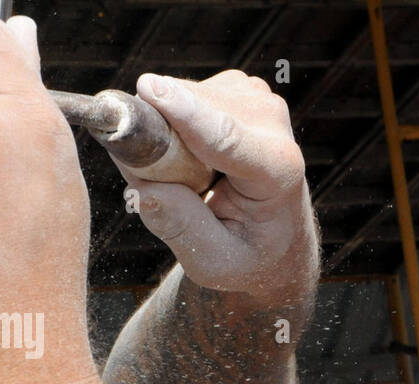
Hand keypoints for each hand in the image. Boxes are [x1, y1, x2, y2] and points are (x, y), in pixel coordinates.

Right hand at [114, 70, 317, 301]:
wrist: (279, 240)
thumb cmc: (246, 254)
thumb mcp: (214, 261)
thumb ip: (180, 228)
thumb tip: (139, 190)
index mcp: (278, 173)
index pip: (226, 138)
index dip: (186, 113)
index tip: (148, 90)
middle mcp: (273, 125)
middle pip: (192, 108)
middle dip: (159, 138)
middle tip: (168, 185)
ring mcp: (258, 99)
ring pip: (182, 94)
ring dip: (168, 133)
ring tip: (193, 176)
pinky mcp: (240, 87)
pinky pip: (182, 92)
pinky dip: (176, 121)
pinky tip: (198, 155)